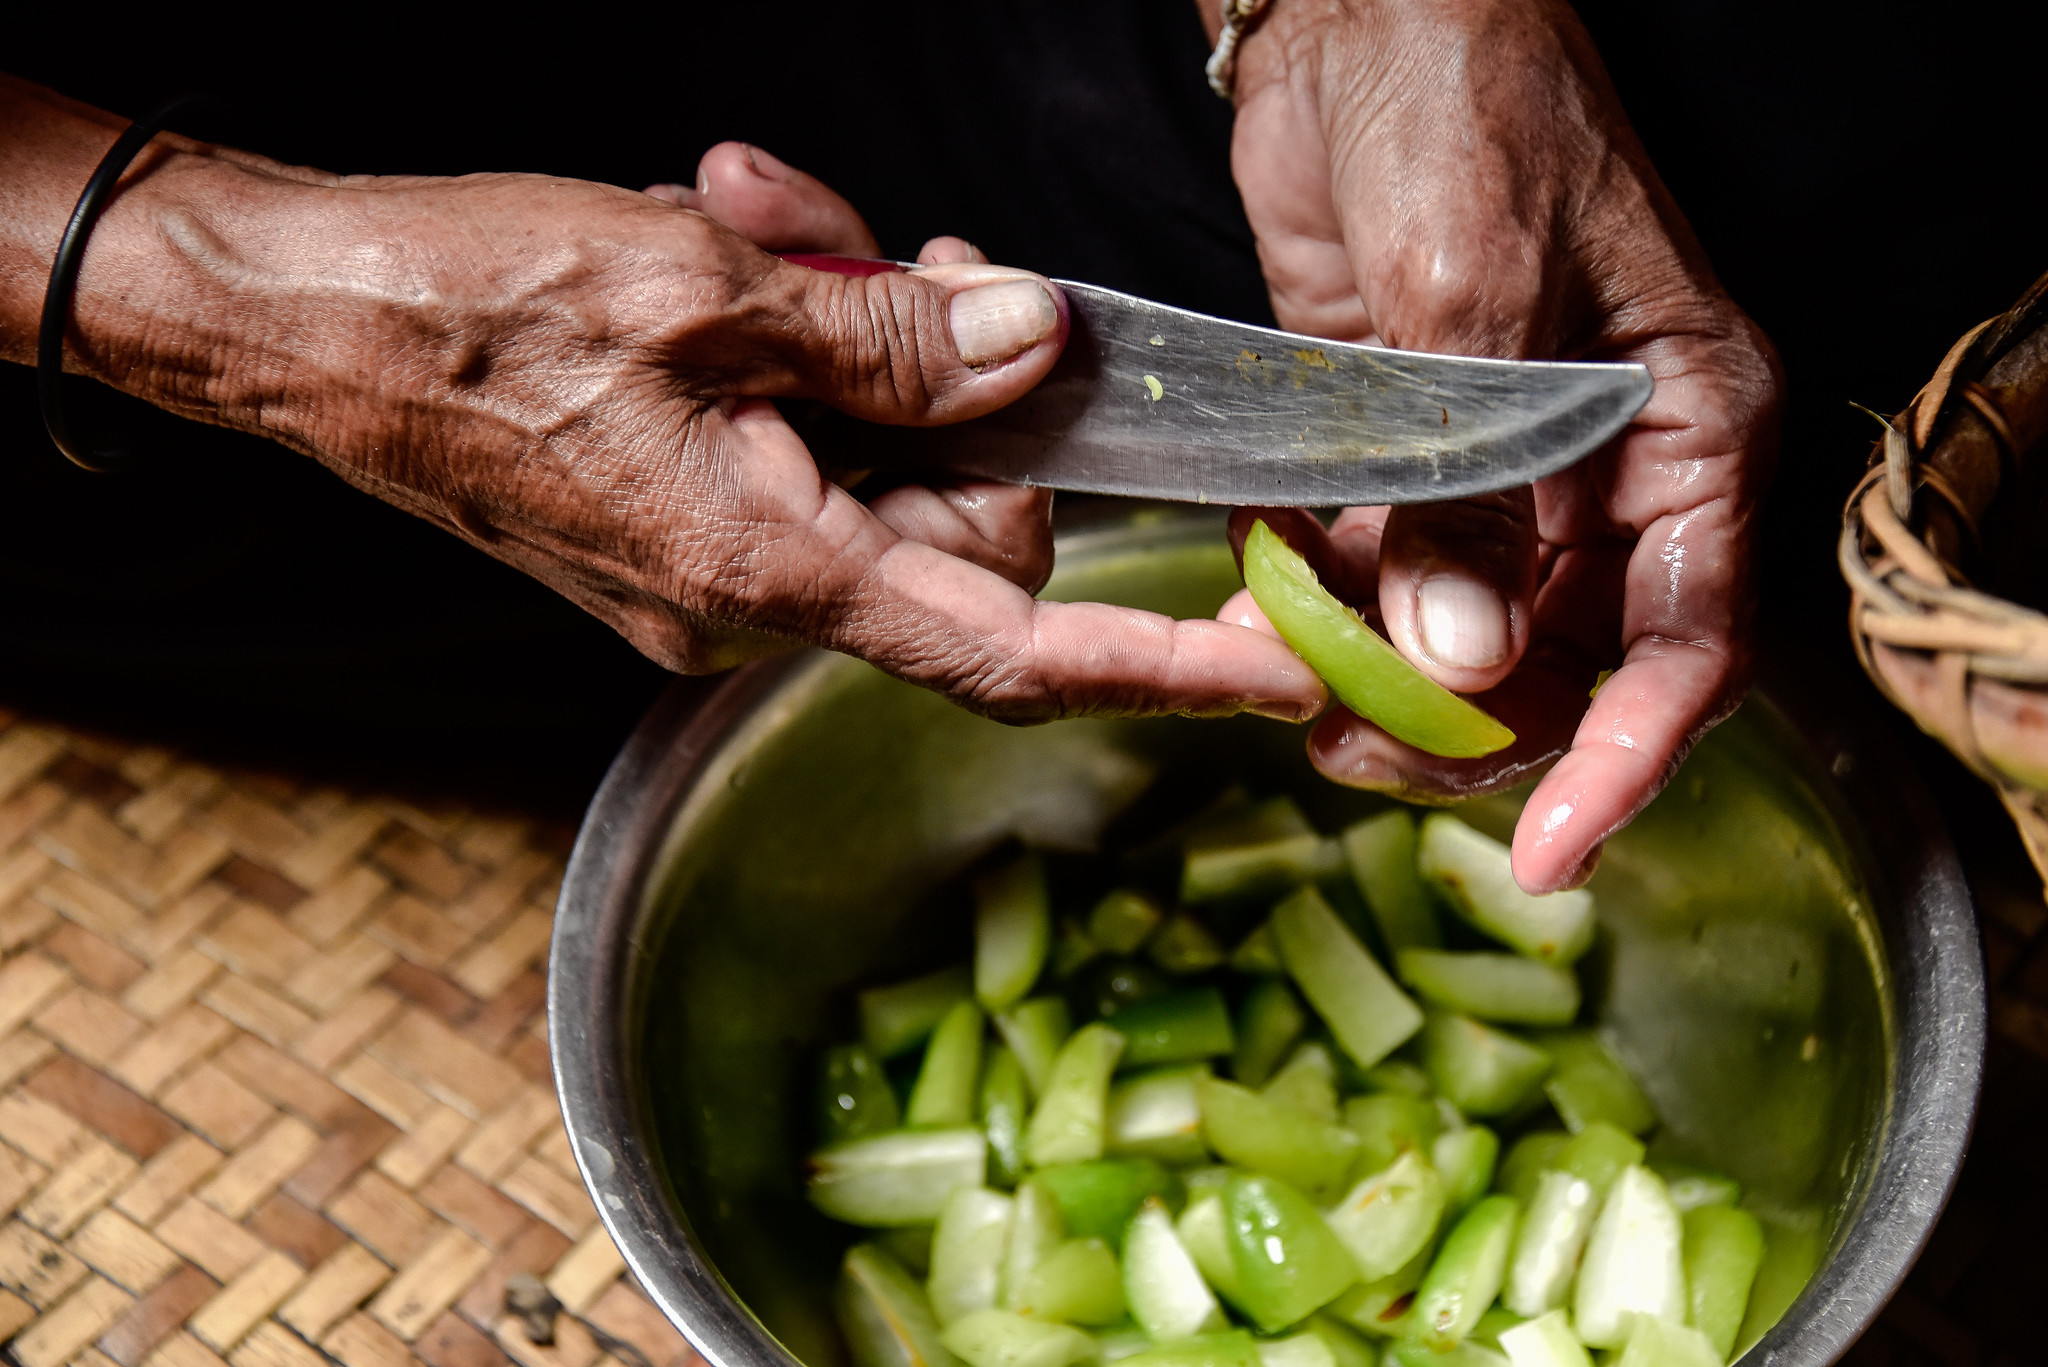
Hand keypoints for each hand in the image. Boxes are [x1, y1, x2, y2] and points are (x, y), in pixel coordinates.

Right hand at [2, 82, 1325, 724]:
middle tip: (886, 251)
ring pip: (891, 462)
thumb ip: (892, 338)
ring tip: (757, 217)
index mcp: (772, 573)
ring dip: (864, 332)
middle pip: (970, 517)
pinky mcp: (691, 524)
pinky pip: (814, 451)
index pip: (1020, 645)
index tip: (1287, 672)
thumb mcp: (706, 291)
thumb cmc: (464, 311)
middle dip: (968, 376)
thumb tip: (1032, 343)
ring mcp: (722, 572)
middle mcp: (757, 603)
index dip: (1168, 663)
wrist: (297, 320)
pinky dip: (805, 354)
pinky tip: (734, 252)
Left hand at [1207, 0, 1782, 889]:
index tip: (1551, 854)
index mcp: (1686, 429)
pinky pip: (1382, 571)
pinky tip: (1265, 593)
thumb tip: (1460, 663)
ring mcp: (1505, 467)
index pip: (1686, 646)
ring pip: (1464, 640)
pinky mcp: (1410, 451)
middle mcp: (1607, 469)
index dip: (1623, 763)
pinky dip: (1326, 602)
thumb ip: (1469, 489)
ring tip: (1286, 671)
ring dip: (1376, 676)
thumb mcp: (1469, 290)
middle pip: (1566, 672)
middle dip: (1463, 729)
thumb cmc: (1459, 99)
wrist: (1359, 13)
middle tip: (1348, 748)